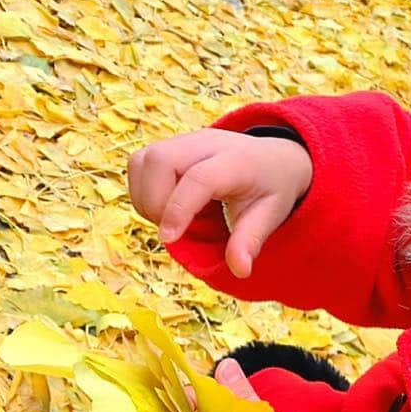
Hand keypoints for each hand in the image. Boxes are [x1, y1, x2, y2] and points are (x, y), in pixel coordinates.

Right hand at [127, 129, 312, 277]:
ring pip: (142, 161)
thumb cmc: (270, 189)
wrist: (272, 158)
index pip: (199, 179)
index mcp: (236, 161)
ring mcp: (184, 141)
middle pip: (160, 160)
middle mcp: (206, 143)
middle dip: (155, 202)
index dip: (179, 209)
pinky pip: (138, 164)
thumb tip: (240, 270)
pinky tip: (164, 208)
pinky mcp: (168, 146)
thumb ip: (251, 241)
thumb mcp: (271, 216)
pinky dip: (141, 192)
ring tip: (169, 221)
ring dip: (145, 198)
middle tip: (173, 232)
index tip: (169, 240)